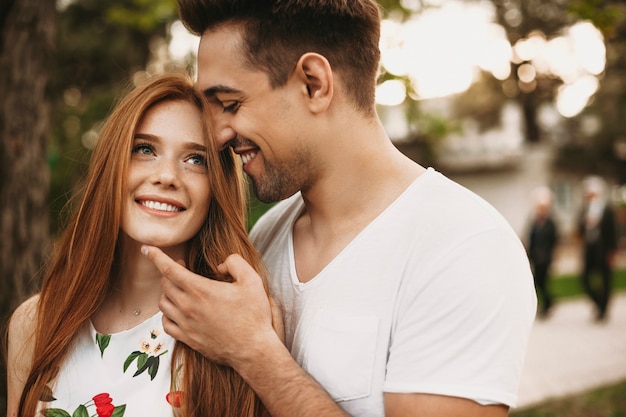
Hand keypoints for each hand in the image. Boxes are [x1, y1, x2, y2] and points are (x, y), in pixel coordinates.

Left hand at [142, 245, 277, 367]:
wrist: (253, 350)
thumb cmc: (254, 315)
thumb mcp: (252, 280)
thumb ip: (235, 263)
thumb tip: (221, 264)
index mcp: (200, 290)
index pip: (169, 269)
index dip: (156, 256)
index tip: (147, 249)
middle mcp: (188, 307)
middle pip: (165, 284)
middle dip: (170, 272)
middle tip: (182, 267)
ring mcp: (186, 324)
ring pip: (163, 303)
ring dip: (167, 292)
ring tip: (180, 288)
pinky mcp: (187, 339)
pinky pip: (166, 323)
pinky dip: (167, 313)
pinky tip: (177, 310)